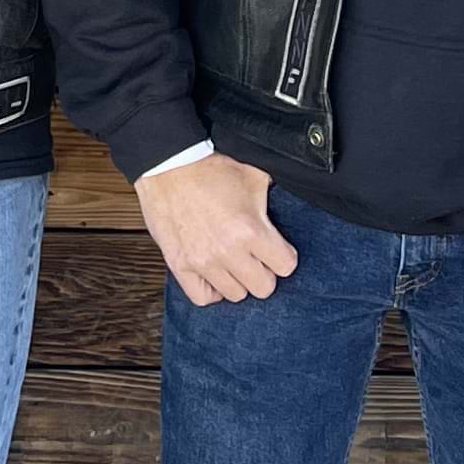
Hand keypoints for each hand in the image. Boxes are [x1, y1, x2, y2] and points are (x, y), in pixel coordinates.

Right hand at [136, 151, 296, 305]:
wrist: (169, 165)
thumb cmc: (210, 169)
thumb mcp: (254, 177)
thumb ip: (275, 200)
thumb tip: (294, 202)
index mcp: (250, 230)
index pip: (286, 266)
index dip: (284, 255)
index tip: (277, 249)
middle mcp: (227, 251)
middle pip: (264, 287)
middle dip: (265, 271)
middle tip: (256, 256)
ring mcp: (202, 262)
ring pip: (236, 294)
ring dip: (239, 279)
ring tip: (234, 262)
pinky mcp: (180, 265)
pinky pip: (203, 298)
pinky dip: (212, 290)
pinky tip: (215, 275)